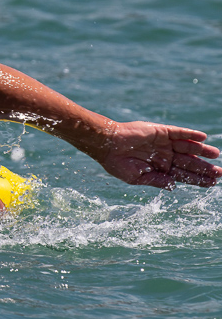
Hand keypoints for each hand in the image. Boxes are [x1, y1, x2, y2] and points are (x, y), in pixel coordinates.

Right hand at [99, 121, 221, 188]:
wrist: (106, 145)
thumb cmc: (117, 163)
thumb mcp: (137, 178)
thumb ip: (156, 181)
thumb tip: (173, 187)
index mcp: (159, 168)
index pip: (183, 175)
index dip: (197, 180)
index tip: (212, 184)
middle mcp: (164, 155)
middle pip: (189, 162)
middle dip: (204, 168)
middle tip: (220, 173)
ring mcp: (163, 143)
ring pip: (187, 147)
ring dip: (201, 150)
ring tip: (216, 154)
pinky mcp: (160, 131)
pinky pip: (179, 132)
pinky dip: (190, 134)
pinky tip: (202, 137)